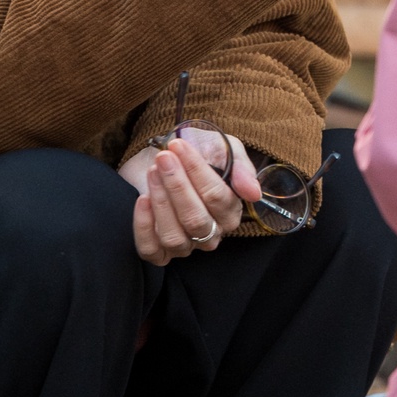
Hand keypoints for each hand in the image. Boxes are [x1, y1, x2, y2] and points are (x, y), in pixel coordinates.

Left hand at [120, 135, 262, 265]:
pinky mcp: (158, 250)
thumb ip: (241, 167)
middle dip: (177, 185)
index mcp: (231, 211)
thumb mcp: (224, 148)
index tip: (179, 146)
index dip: (197, 171)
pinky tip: (143, 199)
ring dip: (160, 201)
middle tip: (163, 158)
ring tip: (153, 171)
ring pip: (174, 236)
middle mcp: (211, 233)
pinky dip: (144, 226)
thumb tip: (253, 193)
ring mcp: (185, 245)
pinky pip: (151, 249)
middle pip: (195, 219)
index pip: (217, 197)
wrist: (166, 155)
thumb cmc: (198, 152)